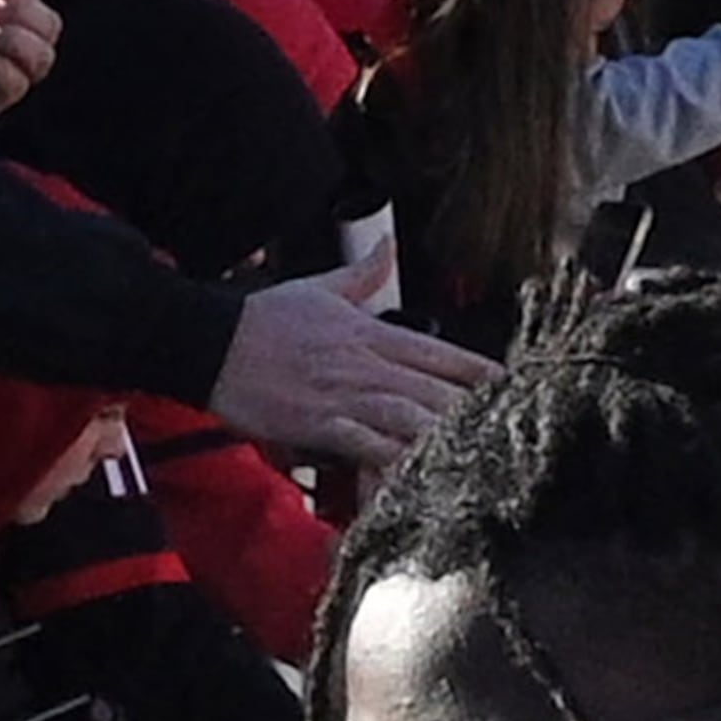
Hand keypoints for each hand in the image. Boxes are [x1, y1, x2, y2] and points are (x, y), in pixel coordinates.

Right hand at [206, 247, 495, 467]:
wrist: (207, 341)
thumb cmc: (260, 319)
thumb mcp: (318, 288)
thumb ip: (362, 273)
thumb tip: (388, 246)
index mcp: (371, 333)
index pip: (440, 353)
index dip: (480, 372)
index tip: (514, 387)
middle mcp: (366, 364)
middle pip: (435, 389)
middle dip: (475, 413)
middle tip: (512, 433)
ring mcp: (344, 395)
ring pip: (410, 415)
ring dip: (445, 435)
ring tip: (481, 454)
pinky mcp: (319, 424)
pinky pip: (367, 445)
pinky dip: (395, 459)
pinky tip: (421, 473)